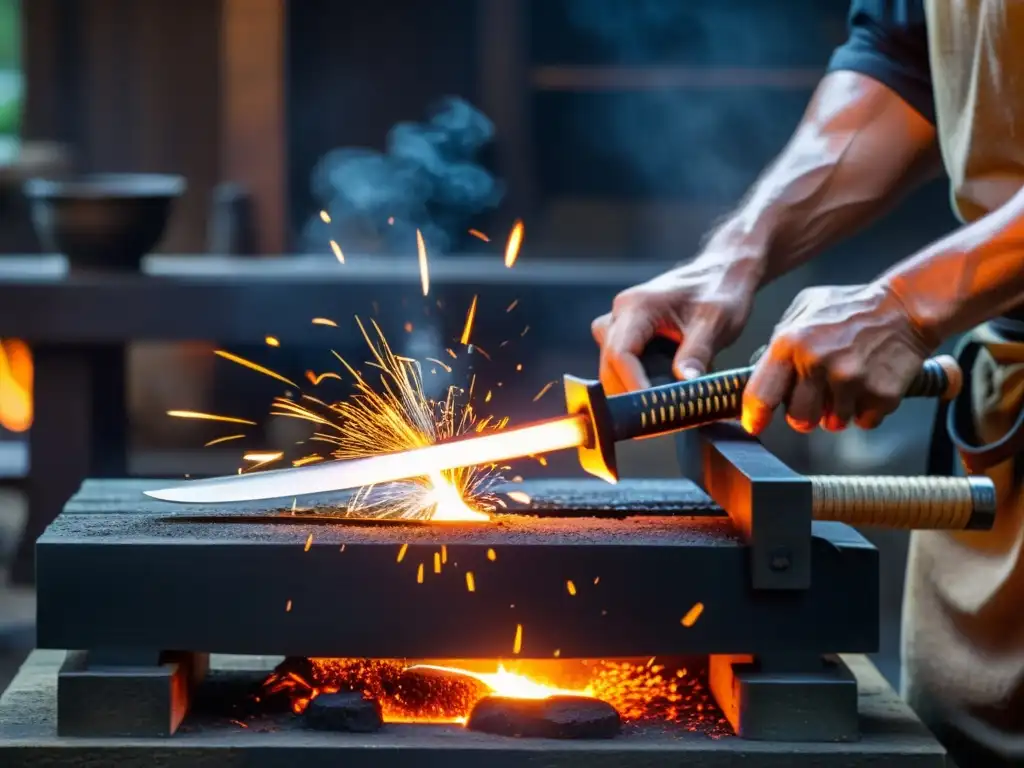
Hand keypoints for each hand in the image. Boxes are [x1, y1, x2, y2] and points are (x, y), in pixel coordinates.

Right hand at [591, 255, 760, 393]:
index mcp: (637, 307)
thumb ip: (698, 352)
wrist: (722, 272)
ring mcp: (621, 324)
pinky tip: (659, 390)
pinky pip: (620, 364)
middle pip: (609, 366)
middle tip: (657, 421)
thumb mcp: (717, 321)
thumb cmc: (720, 290)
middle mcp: (620, 314)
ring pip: (610, 368)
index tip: (650, 409)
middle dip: (629, 395)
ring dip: (630, 389)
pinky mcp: (628, 334)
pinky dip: (636, 381)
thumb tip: (685, 383)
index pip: (620, 354)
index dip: (632, 385)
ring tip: (660, 407)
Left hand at [742, 282, 935, 434]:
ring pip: (832, 424)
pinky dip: (866, 411)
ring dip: (838, 411)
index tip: (756, 424)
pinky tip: (869, 385)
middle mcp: (817, 363)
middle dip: (806, 414)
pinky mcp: (880, 394)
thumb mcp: (804, 309)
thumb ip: (779, 340)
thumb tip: (759, 373)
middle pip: (798, 420)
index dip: (756, 416)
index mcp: (791, 342)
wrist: (906, 307)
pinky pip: (864, 422)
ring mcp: (850, 380)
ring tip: (848, 383)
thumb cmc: (851, 308)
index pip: (761, 394)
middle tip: (818, 395)